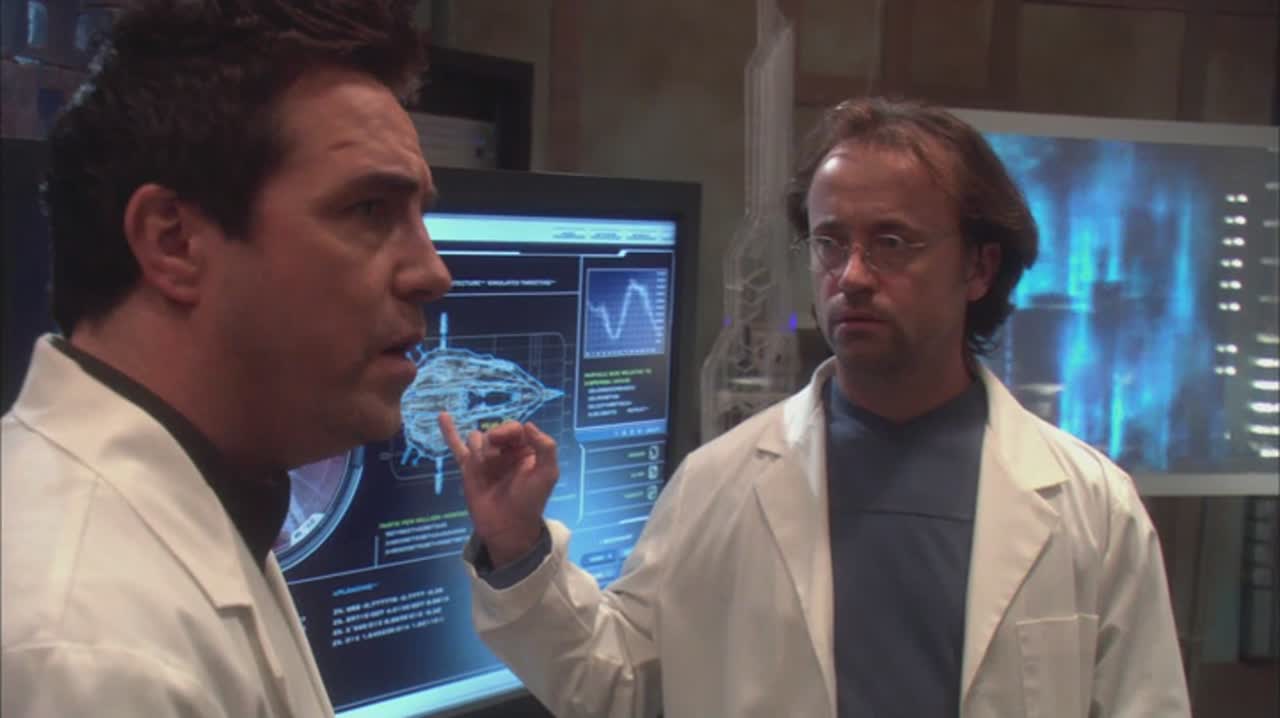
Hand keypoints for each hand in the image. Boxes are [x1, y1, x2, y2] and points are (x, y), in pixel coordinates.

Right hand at [438, 412, 559, 567]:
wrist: (508, 528)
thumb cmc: (530, 501)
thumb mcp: (548, 473)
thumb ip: (546, 446)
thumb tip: (528, 424)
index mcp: (525, 450)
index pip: (514, 428)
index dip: (508, 431)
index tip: (503, 441)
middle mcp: (505, 452)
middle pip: (494, 431)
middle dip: (493, 441)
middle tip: (493, 458)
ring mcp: (486, 460)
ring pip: (476, 438)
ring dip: (479, 448)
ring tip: (484, 466)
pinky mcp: (469, 469)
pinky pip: (457, 447)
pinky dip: (449, 431)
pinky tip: (442, 416)